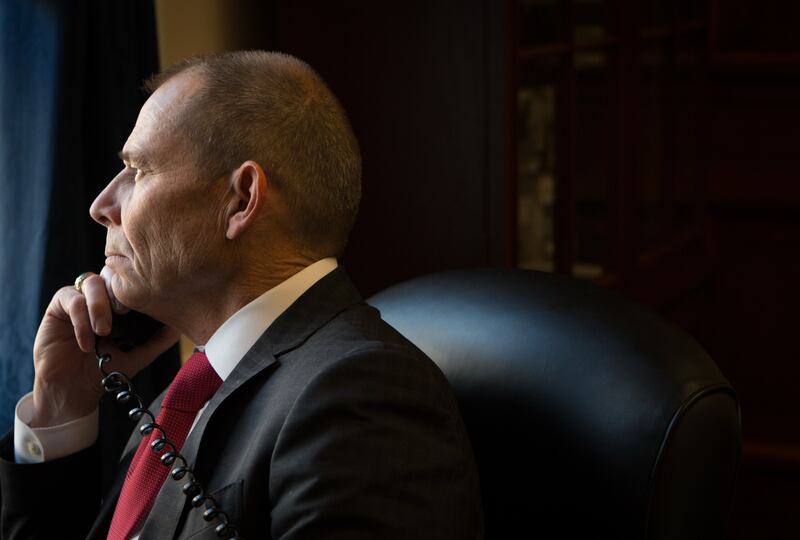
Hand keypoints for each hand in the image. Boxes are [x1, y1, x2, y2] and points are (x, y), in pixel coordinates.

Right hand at [30, 269, 178, 427]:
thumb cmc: (105, 371)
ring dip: (99, 304)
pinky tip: (87, 343)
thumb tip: (181, 325)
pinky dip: (81, 319)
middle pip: (111, 271)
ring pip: (91, 281)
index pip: (131, 279)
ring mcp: (79, 299)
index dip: (138, 285)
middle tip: (125, 311)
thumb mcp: (139, 355)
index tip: (147, 303)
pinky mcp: (58, 308)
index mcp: (120, 303)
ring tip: (104, 331)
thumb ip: (159, 340)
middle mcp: (100, 297)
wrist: (74, 392)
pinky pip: (70, 298)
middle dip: (119, 289)